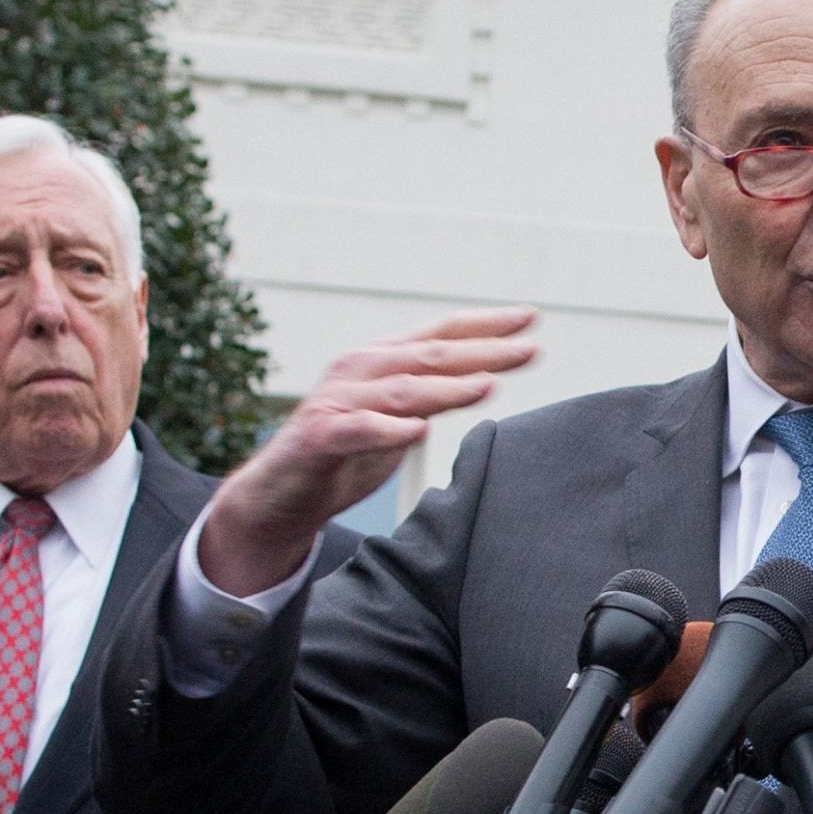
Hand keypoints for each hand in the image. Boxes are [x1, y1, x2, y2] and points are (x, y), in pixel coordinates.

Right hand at [198, 306, 539, 594]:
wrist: (282, 493)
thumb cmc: (346, 454)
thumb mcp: (398, 418)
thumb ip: (432, 397)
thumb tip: (484, 380)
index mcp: (383, 361)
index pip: (441, 335)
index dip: (486, 325)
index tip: (530, 319)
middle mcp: (361, 369)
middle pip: (431, 356)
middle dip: (484, 350)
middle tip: (529, 349)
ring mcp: (339, 401)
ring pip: (402, 390)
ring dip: (448, 387)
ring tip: (489, 385)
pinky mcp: (320, 437)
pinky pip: (359, 430)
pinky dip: (389, 430)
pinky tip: (419, 431)